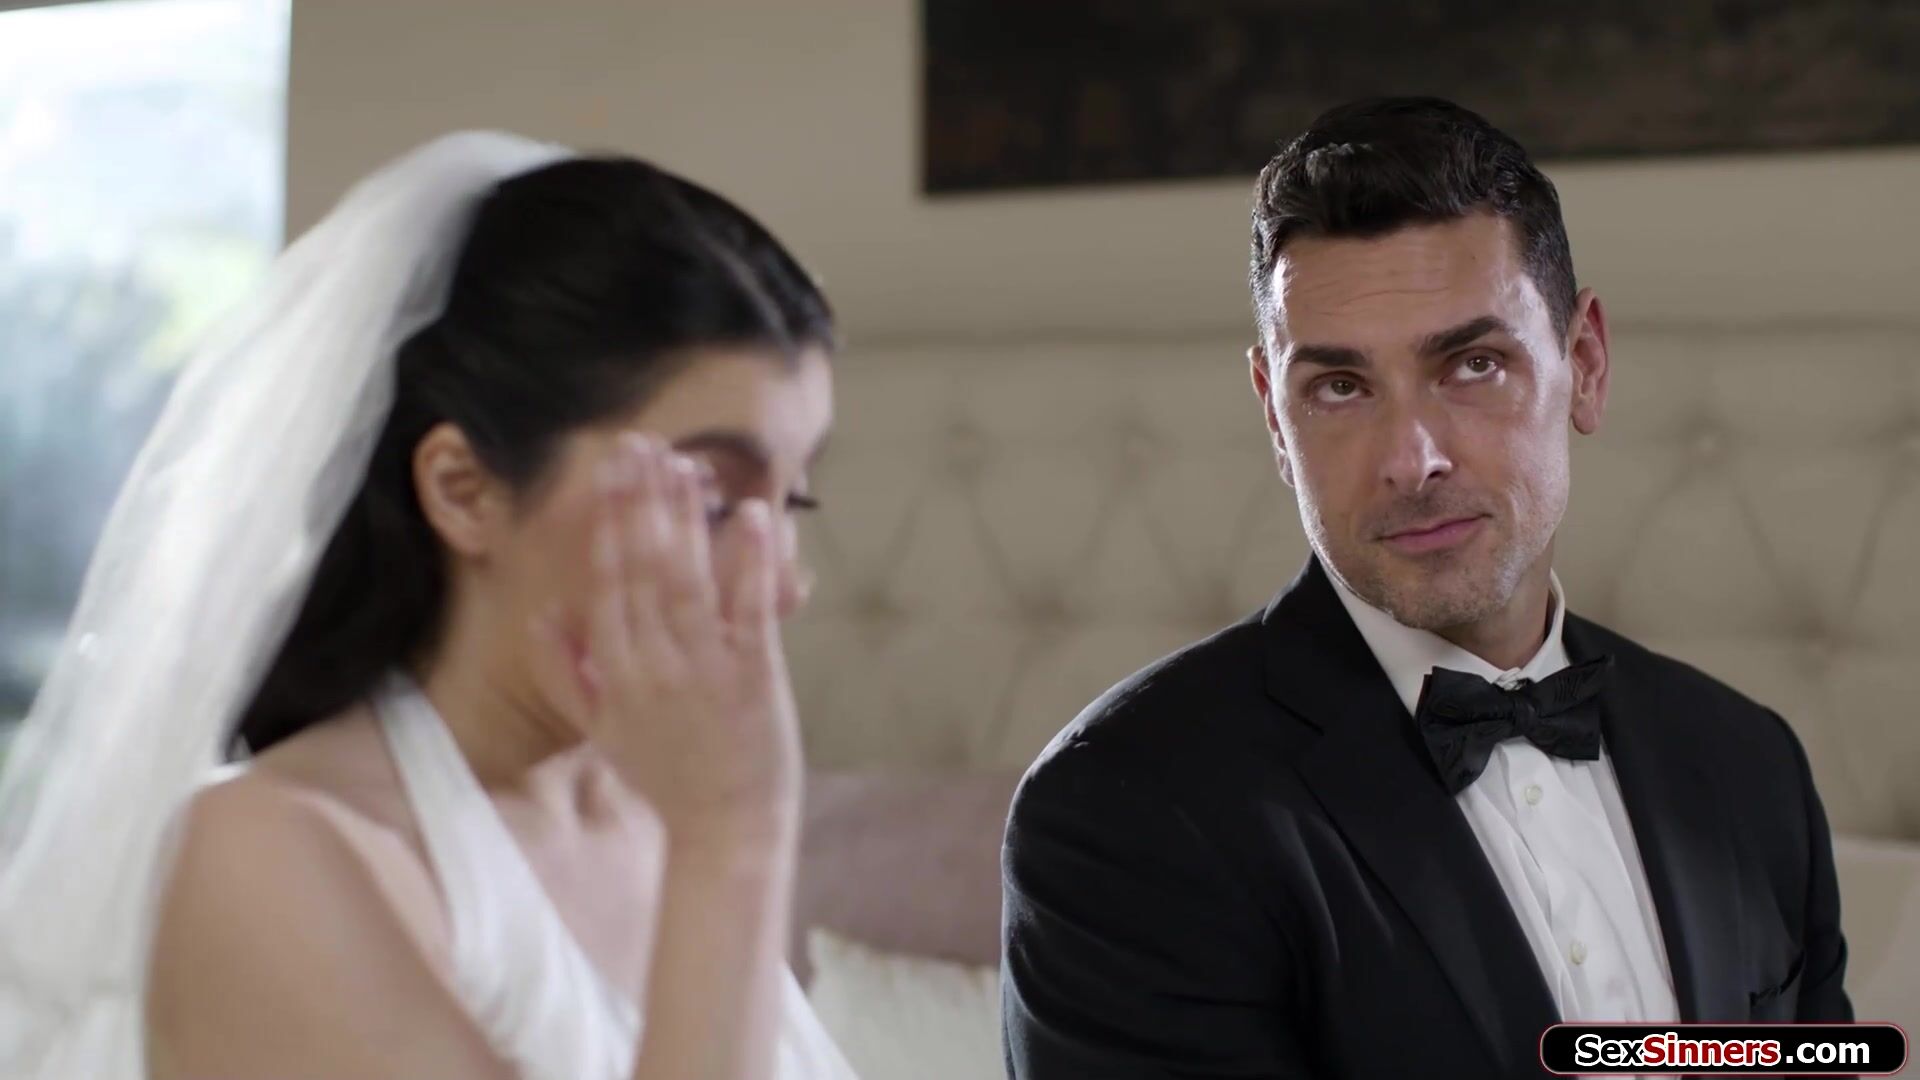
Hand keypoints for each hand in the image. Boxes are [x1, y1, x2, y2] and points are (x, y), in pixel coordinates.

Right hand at [530, 434, 801, 847]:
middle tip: (637, 443)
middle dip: (638, 502)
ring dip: (685, 518)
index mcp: (615, 672)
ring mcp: (704, 668)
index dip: (604, 523)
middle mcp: (654, 663)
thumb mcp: (599, 730)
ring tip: (685, 464)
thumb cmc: (666, 777)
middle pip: (641, 568)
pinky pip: (748, 609)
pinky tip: (751, 517)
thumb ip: (568, 669)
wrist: (724, 830)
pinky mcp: (754, 676)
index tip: (606, 472)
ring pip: (687, 580)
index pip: (604, 583)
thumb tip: (541, 611)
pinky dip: (749, 563)